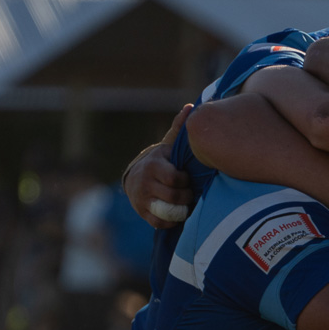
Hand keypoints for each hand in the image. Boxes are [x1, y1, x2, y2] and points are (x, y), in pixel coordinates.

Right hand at [123, 105, 193, 228]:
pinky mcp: (142, 213)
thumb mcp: (169, 145)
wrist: (137, 176)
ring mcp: (142, 199)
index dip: (186, 181)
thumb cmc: (162, 160)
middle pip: (173, 196)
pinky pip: (160, 222)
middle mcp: (146, 182)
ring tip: (186, 204)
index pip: (174, 178)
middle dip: (187, 197)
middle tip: (191, 193)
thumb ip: (179, 129)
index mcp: (154, 165)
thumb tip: (191, 107)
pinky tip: (178, 213)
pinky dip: (172, 221)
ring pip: (166, 211)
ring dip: (181, 210)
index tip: (188, 178)